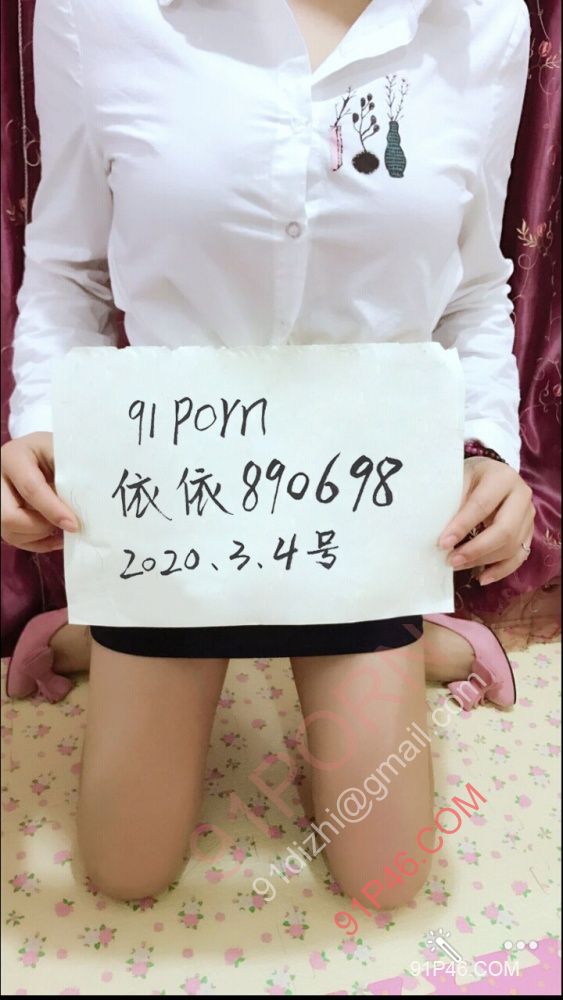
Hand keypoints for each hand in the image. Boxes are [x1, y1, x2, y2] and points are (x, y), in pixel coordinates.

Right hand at [1, 432, 79, 552]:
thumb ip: (72, 472)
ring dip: (40, 534)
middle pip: (7, 515)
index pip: (30, 488)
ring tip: (62, 525)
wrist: (42, 454)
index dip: (53, 510)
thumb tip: (88, 502)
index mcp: (14, 457)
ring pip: (9, 530)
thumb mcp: (63, 452)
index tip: (74, 525)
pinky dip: (38, 542)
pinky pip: (15, 539)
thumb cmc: (55, 451)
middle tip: (64, 524)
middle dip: (39, 526)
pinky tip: (56, 536)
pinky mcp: (1, 515)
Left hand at [437, 456, 534, 585]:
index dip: (462, 526)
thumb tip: (438, 531)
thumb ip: (452, 501)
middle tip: (451, 560)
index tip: (443, 543)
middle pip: (505, 530)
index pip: (482, 505)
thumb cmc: (469, 477)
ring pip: (512, 546)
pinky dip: (500, 570)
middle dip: (476, 549)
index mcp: (502, 478)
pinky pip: (519, 557)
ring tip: (457, 565)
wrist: (489, 474)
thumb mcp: (459, 479)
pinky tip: (482, 578)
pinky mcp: (528, 532)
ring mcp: (528, 515)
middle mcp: (522, 495)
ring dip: (483, 561)